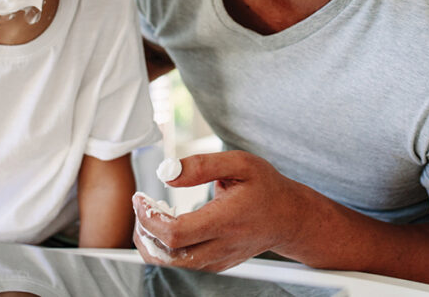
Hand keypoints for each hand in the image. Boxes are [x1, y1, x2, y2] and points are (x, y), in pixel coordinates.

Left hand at [131, 150, 309, 271]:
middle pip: (167, 257)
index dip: (149, 218)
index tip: (140, 198)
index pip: (176, 233)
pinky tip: (168, 225)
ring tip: (152, 215)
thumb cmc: (266, 188)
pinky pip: (181, 265)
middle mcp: (220, 247)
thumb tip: (169, 174)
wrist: (288, 218)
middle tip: (142, 207)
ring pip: (171, 265)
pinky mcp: (215, 265)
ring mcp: (217, 261)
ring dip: (151, 243)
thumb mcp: (241, 163)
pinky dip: (165, 248)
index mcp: (226, 221)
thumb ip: (203, 165)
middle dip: (143, 233)